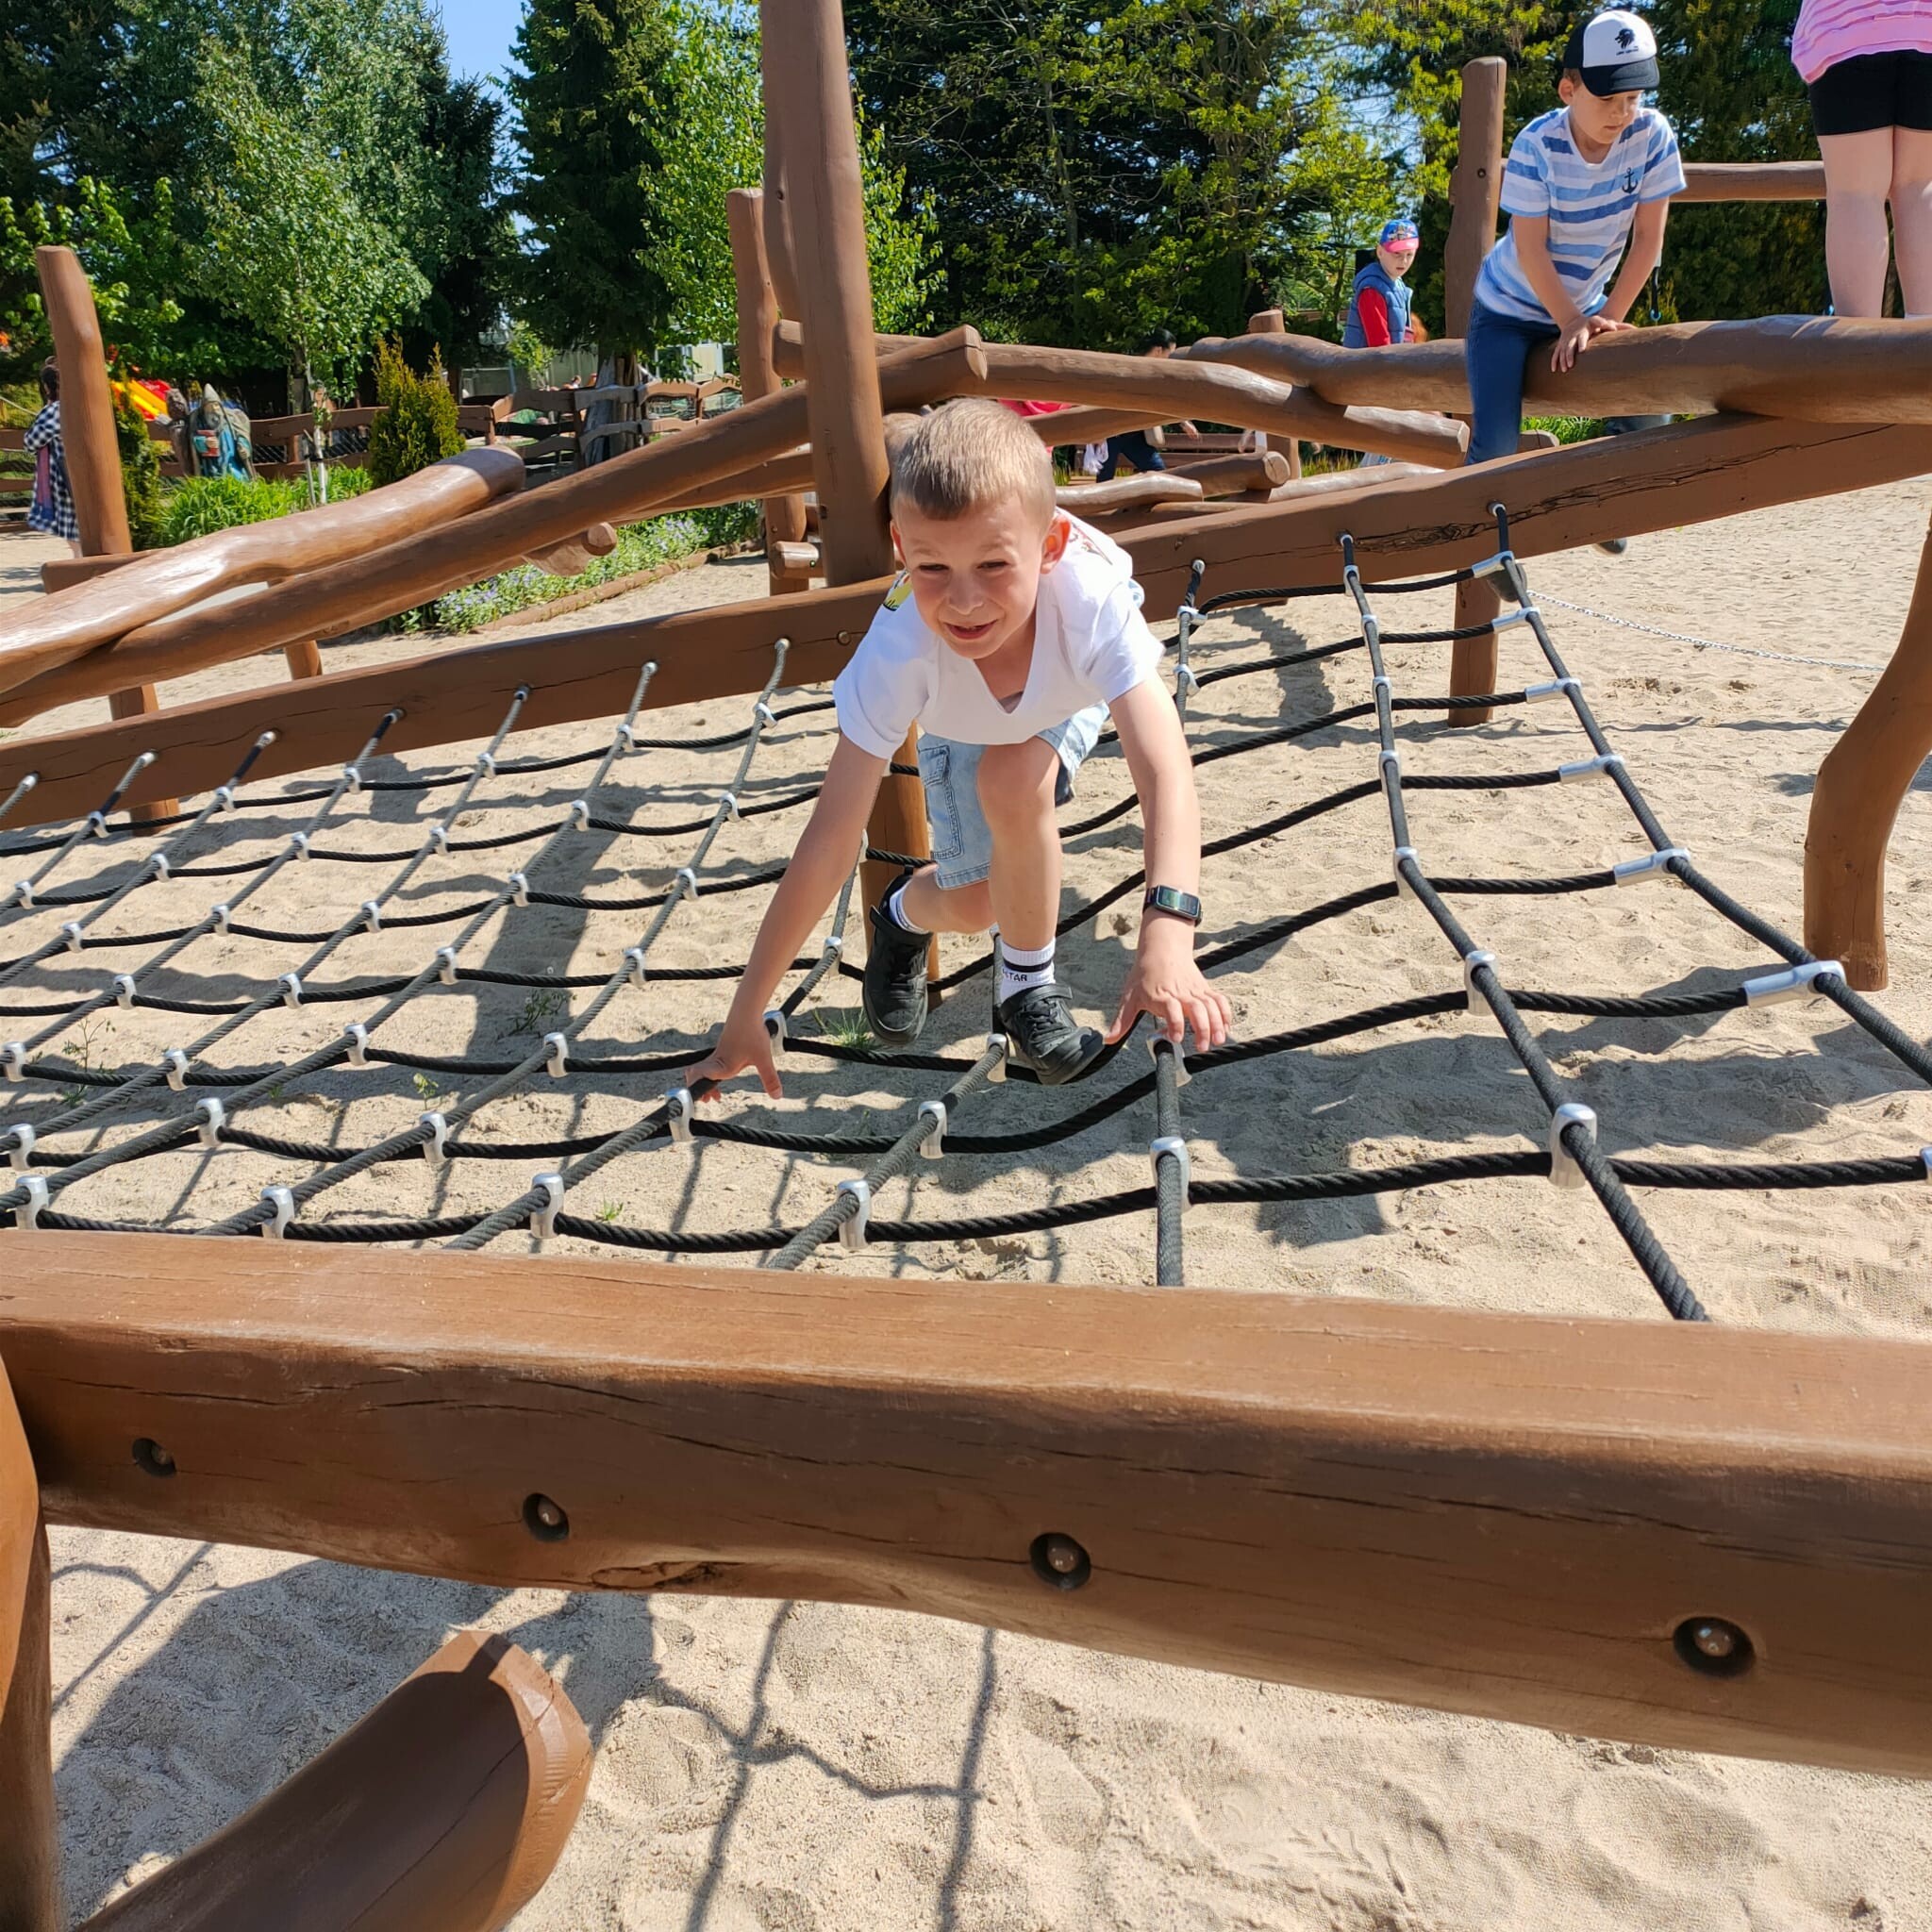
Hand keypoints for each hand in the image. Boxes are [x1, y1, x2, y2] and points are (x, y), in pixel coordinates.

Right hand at [687, 1010, 781, 1099]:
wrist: (746, 1012)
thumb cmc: (752, 1033)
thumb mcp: (763, 1059)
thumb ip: (770, 1079)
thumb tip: (777, 1096)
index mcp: (722, 1065)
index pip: (700, 1079)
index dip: (700, 1089)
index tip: (708, 1099)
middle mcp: (716, 1060)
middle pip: (696, 1075)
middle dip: (700, 1088)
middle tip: (710, 1098)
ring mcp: (717, 1053)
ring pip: (702, 1069)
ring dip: (705, 1080)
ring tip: (715, 1092)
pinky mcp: (722, 1047)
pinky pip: (709, 1062)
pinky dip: (709, 1072)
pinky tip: (726, 1072)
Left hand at [1105, 925, 1232, 1050]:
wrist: (1162, 948)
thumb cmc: (1145, 973)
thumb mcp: (1130, 997)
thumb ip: (1122, 1021)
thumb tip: (1109, 1039)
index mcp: (1162, 996)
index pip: (1171, 1010)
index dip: (1175, 1024)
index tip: (1175, 1038)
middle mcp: (1181, 993)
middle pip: (1197, 1009)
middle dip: (1202, 1029)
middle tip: (1201, 1046)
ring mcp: (1195, 990)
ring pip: (1211, 1006)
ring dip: (1217, 1023)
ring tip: (1218, 1041)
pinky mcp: (1204, 989)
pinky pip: (1218, 1000)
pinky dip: (1225, 1013)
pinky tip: (1225, 1028)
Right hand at [1550, 312, 1626, 373]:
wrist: (1573, 321)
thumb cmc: (1588, 324)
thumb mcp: (1596, 321)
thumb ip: (1605, 324)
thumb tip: (1615, 328)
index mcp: (1581, 332)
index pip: (1581, 338)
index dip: (1581, 343)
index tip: (1582, 351)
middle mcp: (1571, 337)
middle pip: (1569, 346)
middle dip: (1569, 356)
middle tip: (1571, 365)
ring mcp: (1564, 341)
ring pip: (1562, 351)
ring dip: (1562, 360)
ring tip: (1565, 370)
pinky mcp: (1560, 345)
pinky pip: (1556, 354)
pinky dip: (1554, 361)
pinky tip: (1554, 370)